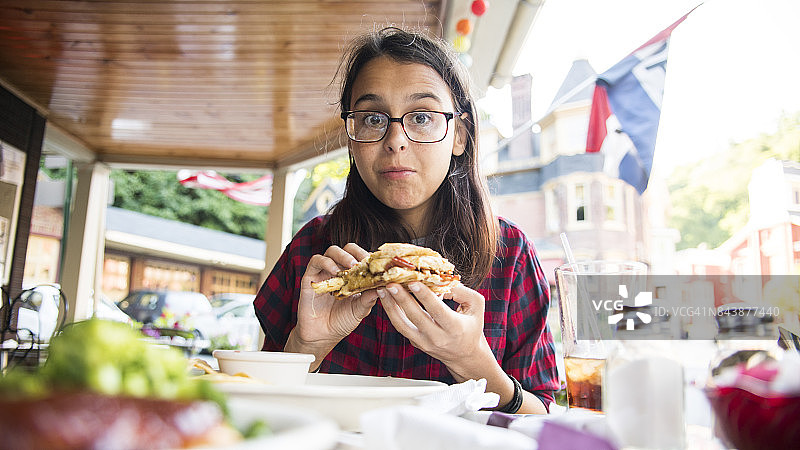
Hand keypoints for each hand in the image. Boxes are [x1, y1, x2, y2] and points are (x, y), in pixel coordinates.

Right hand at [287, 244, 378, 364]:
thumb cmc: (342, 321)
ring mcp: (324, 272)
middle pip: (348, 249)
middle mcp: (338, 270)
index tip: (377, 263)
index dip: (369, 256)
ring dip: (343, 256)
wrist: (322, 336)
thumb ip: (369, 297)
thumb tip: (384, 285)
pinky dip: (327, 263)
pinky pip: (316, 261)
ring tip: (352, 266)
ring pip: (332, 251)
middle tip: (364, 262)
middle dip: (357, 252)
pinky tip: (335, 273)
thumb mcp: (360, 310)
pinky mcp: (310, 277)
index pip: (361, 257)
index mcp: (352, 275)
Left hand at [377, 282, 496, 380]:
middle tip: (391, 284)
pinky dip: (392, 312)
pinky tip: (386, 299)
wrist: (465, 355)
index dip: (425, 296)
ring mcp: (424, 342)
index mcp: (454, 327)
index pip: (437, 310)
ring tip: (382, 290)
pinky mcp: (415, 343)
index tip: (413, 282)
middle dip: (402, 299)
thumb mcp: (476, 307)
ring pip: (403, 325)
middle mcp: (438, 337)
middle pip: (416, 317)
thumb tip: (442, 281)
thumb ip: (462, 292)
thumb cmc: (471, 327)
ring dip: (391, 307)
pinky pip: (401, 327)